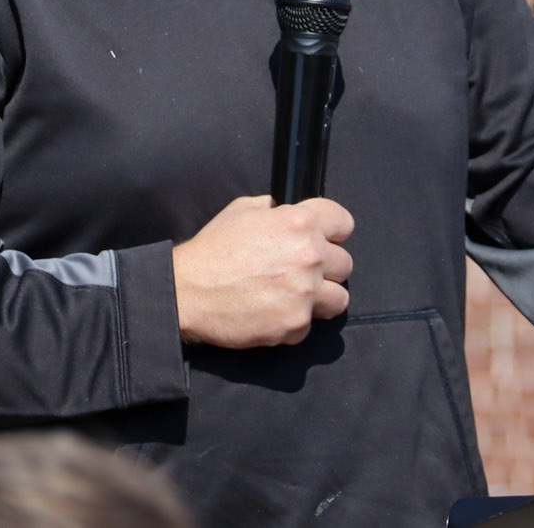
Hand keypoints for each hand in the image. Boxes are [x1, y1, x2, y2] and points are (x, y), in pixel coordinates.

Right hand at [171, 195, 353, 347]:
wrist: (188, 291)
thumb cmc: (212, 250)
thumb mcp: (241, 210)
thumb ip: (271, 209)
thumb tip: (282, 210)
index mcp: (300, 223)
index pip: (343, 222)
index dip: (333, 231)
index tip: (325, 239)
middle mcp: (309, 256)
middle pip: (344, 264)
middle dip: (325, 268)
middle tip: (300, 272)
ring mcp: (305, 293)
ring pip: (338, 299)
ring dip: (320, 298)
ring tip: (294, 296)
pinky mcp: (296, 324)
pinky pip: (310, 325)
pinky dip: (294, 321)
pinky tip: (272, 312)